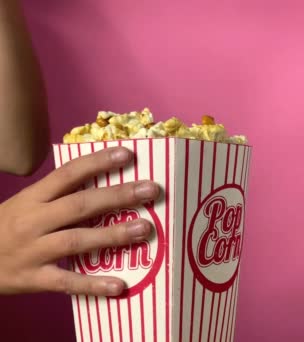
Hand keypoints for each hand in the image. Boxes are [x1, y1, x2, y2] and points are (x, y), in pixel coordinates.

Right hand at [0, 146, 159, 296]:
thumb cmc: (7, 228)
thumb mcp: (26, 204)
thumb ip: (60, 194)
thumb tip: (106, 181)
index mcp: (33, 197)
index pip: (68, 174)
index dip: (97, 162)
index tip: (128, 155)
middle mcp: (33, 220)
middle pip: (79, 205)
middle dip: (117, 196)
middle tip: (151, 190)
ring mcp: (33, 250)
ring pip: (76, 240)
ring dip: (112, 235)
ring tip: (144, 229)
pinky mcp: (32, 278)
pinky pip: (66, 281)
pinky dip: (93, 284)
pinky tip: (119, 286)